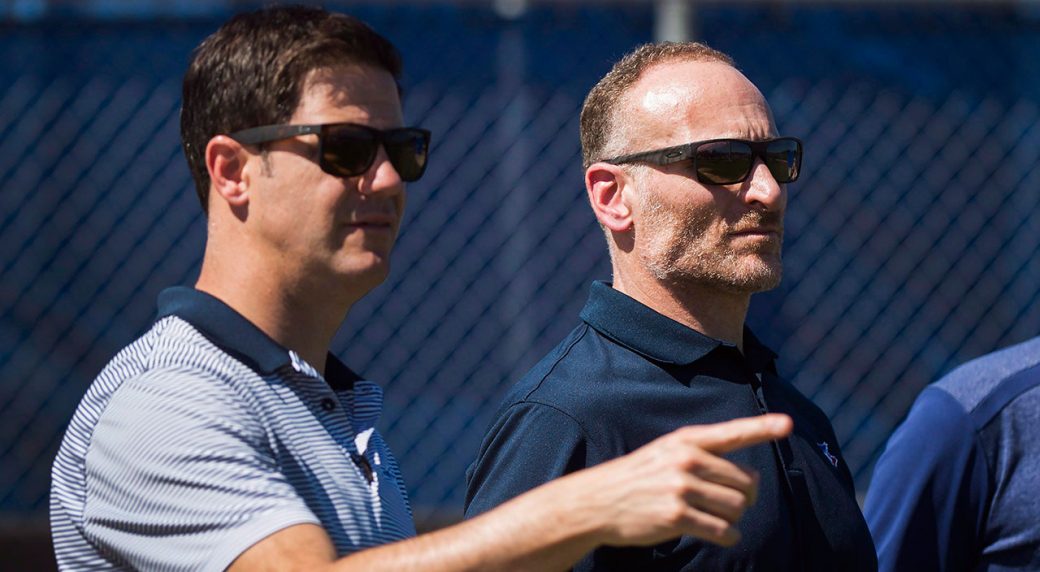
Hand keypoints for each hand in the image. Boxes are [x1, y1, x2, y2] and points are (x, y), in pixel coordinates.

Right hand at [577, 413, 792, 547]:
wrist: (597, 501)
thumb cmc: (639, 477)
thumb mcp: (666, 452)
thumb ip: (704, 456)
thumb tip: (750, 481)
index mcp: (686, 440)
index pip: (731, 432)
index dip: (762, 427)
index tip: (787, 424)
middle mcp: (686, 460)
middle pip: (745, 481)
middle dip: (745, 497)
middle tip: (732, 503)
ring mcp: (681, 488)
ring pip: (737, 507)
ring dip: (735, 518)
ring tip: (717, 518)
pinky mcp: (676, 517)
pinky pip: (723, 531)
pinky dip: (729, 537)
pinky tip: (721, 535)